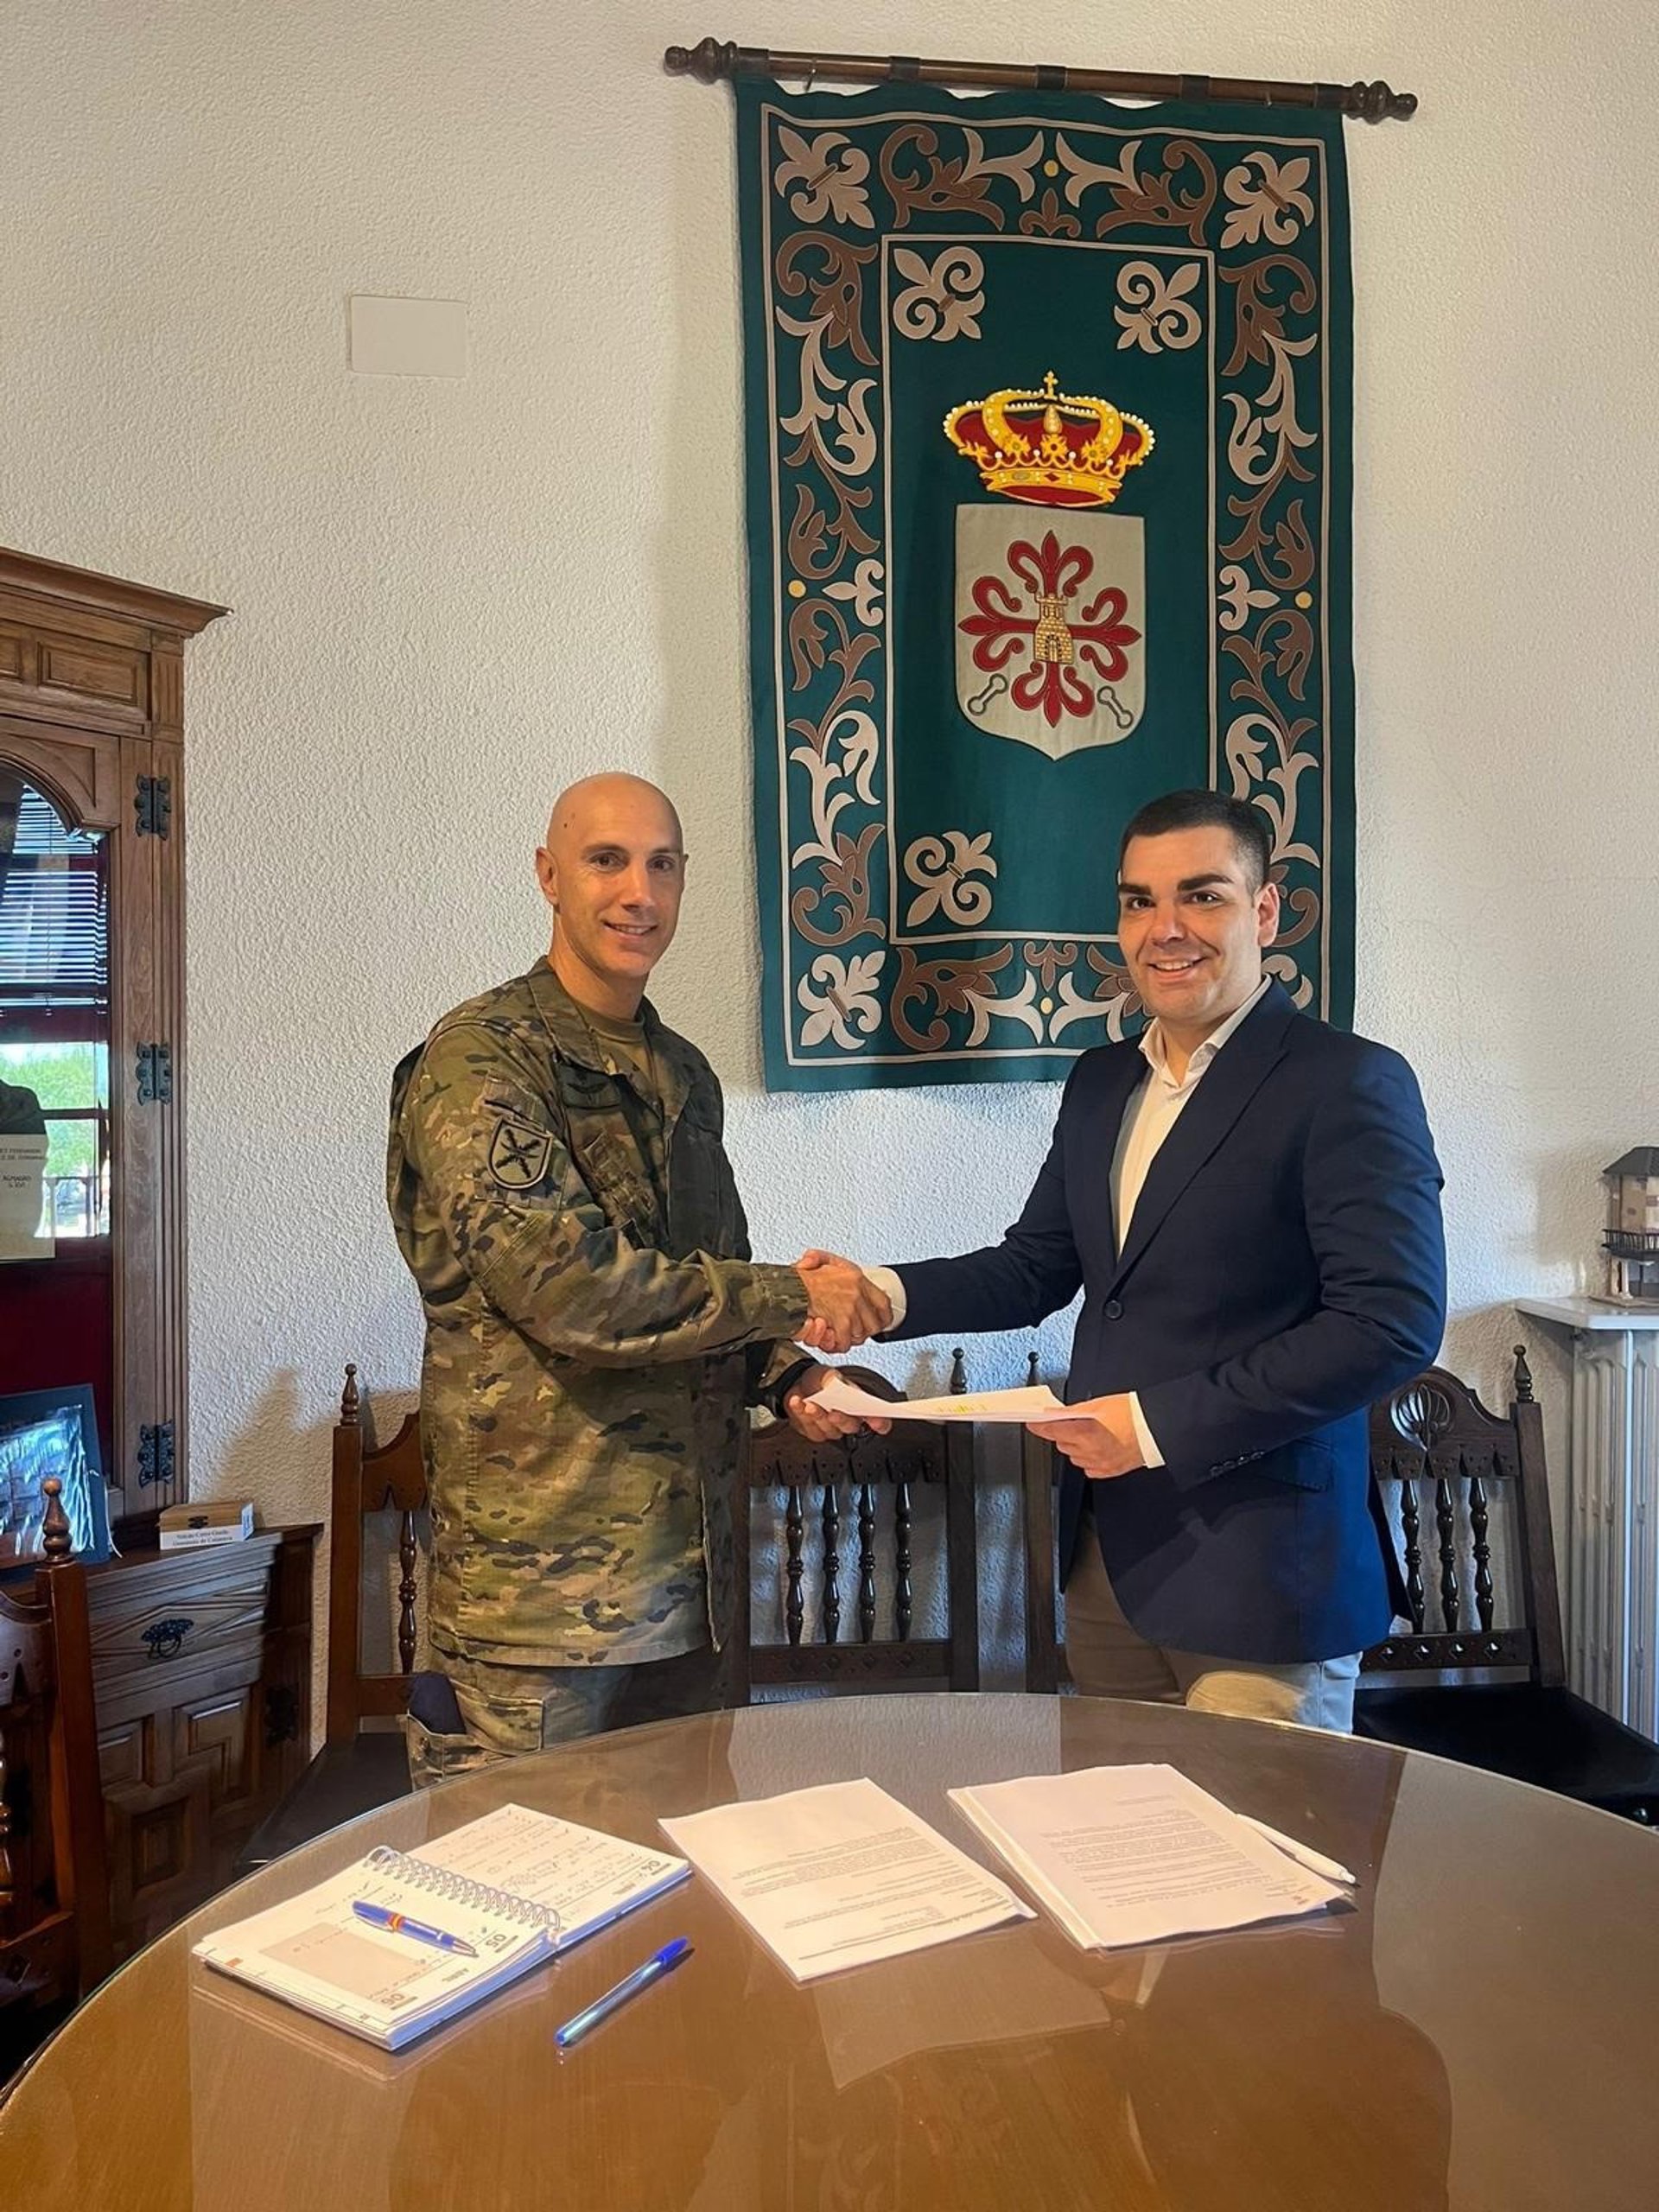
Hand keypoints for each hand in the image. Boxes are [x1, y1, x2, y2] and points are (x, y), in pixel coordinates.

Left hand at [782, 1364, 892, 1442]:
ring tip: (810, 1404)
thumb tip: (834, 1384)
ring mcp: (830, 1428)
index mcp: (860, 1406)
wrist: (800, 1383)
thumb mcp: (830, 1375)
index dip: (880, 1423)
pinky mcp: (813, 1431)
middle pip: (850, 1426)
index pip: (878, 1421)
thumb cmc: (821, 1380)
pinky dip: (800, 1413)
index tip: (877, 1422)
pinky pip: (808, 1427)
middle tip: (834, 1412)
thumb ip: (834, 1380)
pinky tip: (797, 1401)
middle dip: (841, 1420)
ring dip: (817, 1416)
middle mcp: (847, 1420)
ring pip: (827, 1429)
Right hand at [794, 1250, 891, 1354]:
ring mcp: (850, 1310)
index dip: (883, 1315)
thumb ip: (822, 1258)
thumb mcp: (815, 1259)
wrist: (785, 1289)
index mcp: (856, 1277)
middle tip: (853, 1330)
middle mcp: (856, 1294)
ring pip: (860, 1335)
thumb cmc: (797, 1278)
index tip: (879, 1320)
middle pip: (874, 1323)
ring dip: (848, 1338)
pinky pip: (845, 1342)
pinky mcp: (841, 1324)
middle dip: (864, 1330)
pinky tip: (829, 1338)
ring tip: (837, 1333)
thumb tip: (817, 1260)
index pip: (883, 1302)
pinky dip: (836, 1344)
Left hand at [1026, 1393, 1145, 1479]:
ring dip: (1075, 1445)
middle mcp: (1091, 1452)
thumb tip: (1056, 1413)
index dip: (1038, 1427)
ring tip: (1091, 1432)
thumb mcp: (1100, 1405)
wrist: (1157, 1428)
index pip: (1052, 1431)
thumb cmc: (1134, 1414)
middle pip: (1062, 1444)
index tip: (1031, 1424)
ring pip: (1073, 1457)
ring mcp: (1100, 1464)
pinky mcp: (1109, 1471)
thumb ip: (1075, 1412)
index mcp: (1087, 1433)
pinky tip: (1098, 1445)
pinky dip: (1088, 1457)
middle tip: (1074, 1422)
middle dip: (1063, 1433)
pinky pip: (1088, 1467)